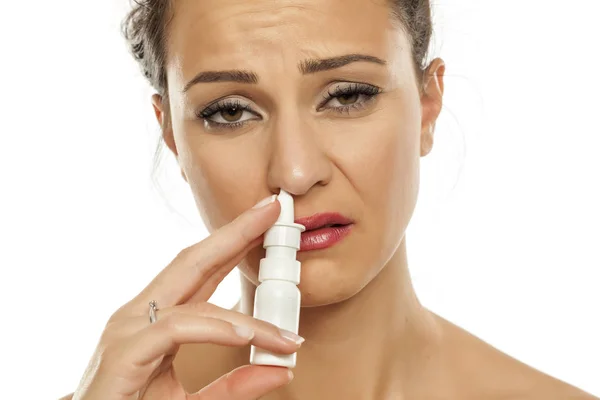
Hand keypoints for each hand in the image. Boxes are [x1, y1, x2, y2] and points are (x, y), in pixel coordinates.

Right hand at [71, 195, 302, 399]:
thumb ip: (233, 387)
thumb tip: (279, 371)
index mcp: (156, 318)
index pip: (201, 271)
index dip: (233, 243)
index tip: (265, 224)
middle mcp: (141, 314)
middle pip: (193, 261)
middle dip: (234, 233)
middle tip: (271, 209)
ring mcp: (129, 329)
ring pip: (194, 300)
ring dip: (244, 315)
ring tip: (283, 334)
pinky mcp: (123, 353)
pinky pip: (175, 329)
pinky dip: (213, 329)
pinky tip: (242, 335)